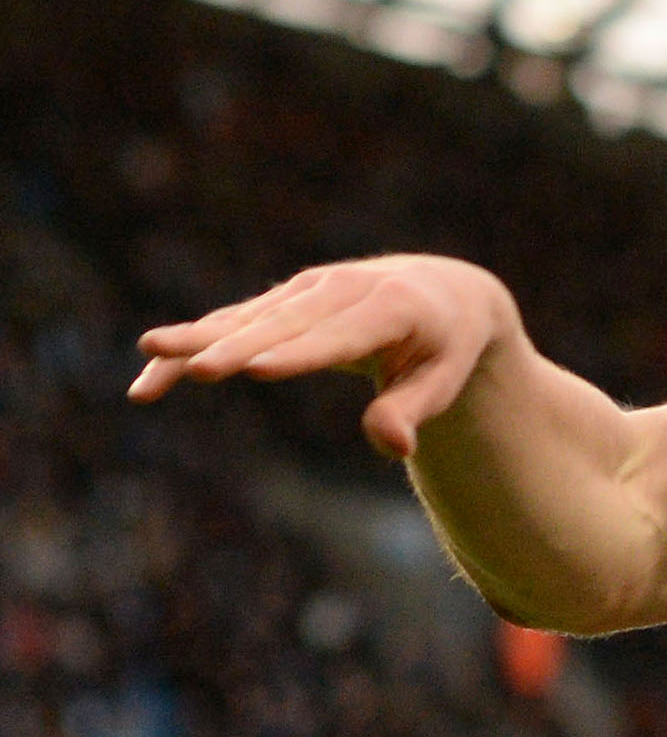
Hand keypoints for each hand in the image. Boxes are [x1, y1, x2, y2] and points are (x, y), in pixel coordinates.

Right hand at [127, 254, 520, 459]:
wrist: (438, 290)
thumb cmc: (444, 345)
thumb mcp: (444, 377)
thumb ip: (414, 408)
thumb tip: (394, 447)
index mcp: (390, 306)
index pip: (338, 336)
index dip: (298, 354)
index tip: (257, 372)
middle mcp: (340, 289)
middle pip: (283, 324)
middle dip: (237, 348)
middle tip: (197, 370)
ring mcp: (306, 290)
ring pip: (246, 318)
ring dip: (199, 337)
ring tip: (152, 353)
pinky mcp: (281, 300)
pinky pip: (230, 322)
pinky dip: (193, 343)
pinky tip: (151, 373)